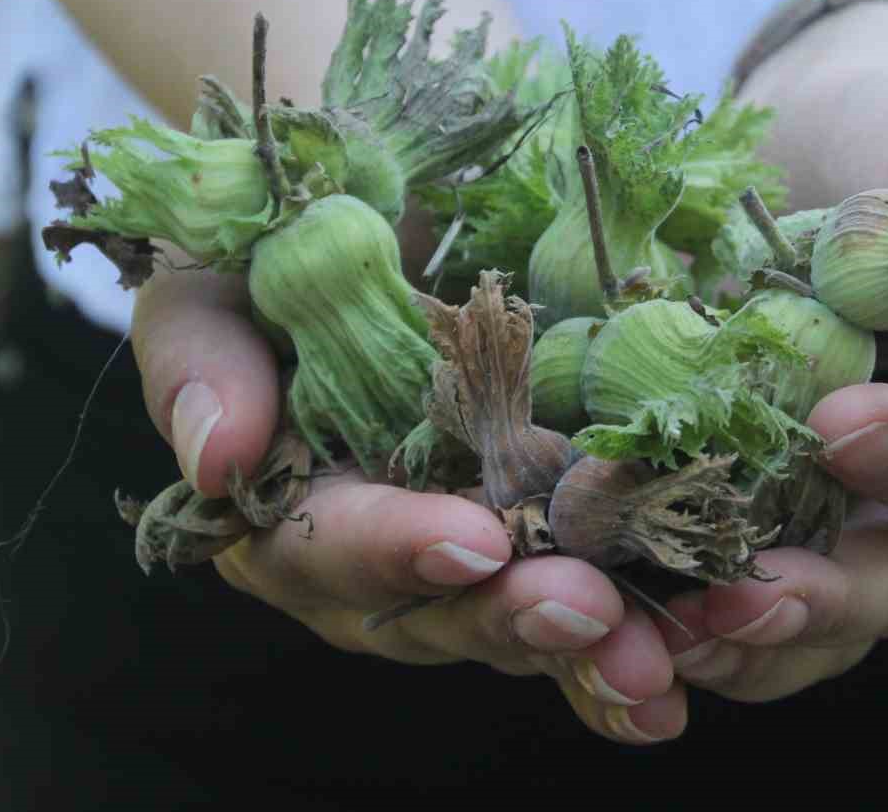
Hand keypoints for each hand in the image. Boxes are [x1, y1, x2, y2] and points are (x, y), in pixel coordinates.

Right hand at [129, 263, 686, 742]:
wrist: (367, 216)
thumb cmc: (268, 249)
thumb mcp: (212, 279)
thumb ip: (199, 360)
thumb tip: (217, 456)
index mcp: (280, 506)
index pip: (322, 546)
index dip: (391, 549)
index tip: (468, 540)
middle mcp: (372, 557)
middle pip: (432, 611)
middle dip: (508, 616)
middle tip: (586, 610)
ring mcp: (464, 550)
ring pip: (517, 622)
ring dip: (587, 651)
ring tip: (657, 666)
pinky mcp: (542, 533)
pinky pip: (585, 600)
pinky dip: (631, 640)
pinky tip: (688, 670)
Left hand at [655, 18, 887, 699]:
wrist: (836, 135)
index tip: (844, 421)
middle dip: (834, 592)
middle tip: (749, 585)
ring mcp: (867, 532)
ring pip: (831, 623)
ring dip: (754, 637)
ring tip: (677, 633)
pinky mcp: (773, 525)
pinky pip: (746, 600)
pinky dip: (690, 616)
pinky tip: (630, 613)